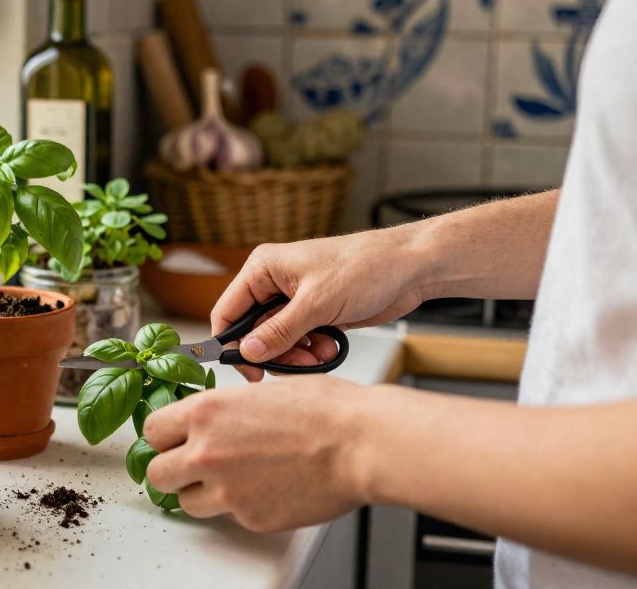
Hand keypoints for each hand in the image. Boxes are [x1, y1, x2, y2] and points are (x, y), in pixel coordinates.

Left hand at [143, 376, 370, 530]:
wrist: (361, 444)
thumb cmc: (324, 410)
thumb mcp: (259, 392)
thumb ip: (222, 411)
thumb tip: (207, 420)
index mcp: (205, 413)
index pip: (152, 431)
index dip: (164, 437)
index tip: (173, 440)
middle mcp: (206, 453)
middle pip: (157, 473)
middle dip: (172, 470)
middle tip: (192, 466)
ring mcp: (227, 491)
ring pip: (187, 502)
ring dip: (201, 493)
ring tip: (232, 479)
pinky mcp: (250, 518)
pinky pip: (229, 516)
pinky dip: (241, 506)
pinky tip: (266, 488)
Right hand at [215, 228, 424, 381]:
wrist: (409, 268)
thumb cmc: (365, 267)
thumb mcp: (316, 303)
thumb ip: (278, 331)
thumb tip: (247, 352)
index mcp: (263, 269)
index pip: (227, 311)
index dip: (231, 343)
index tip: (246, 369)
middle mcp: (274, 284)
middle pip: (253, 332)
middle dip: (273, 352)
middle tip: (294, 366)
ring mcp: (295, 300)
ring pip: (277, 341)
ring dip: (296, 355)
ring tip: (319, 355)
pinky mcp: (315, 314)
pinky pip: (299, 342)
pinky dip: (311, 352)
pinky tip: (329, 349)